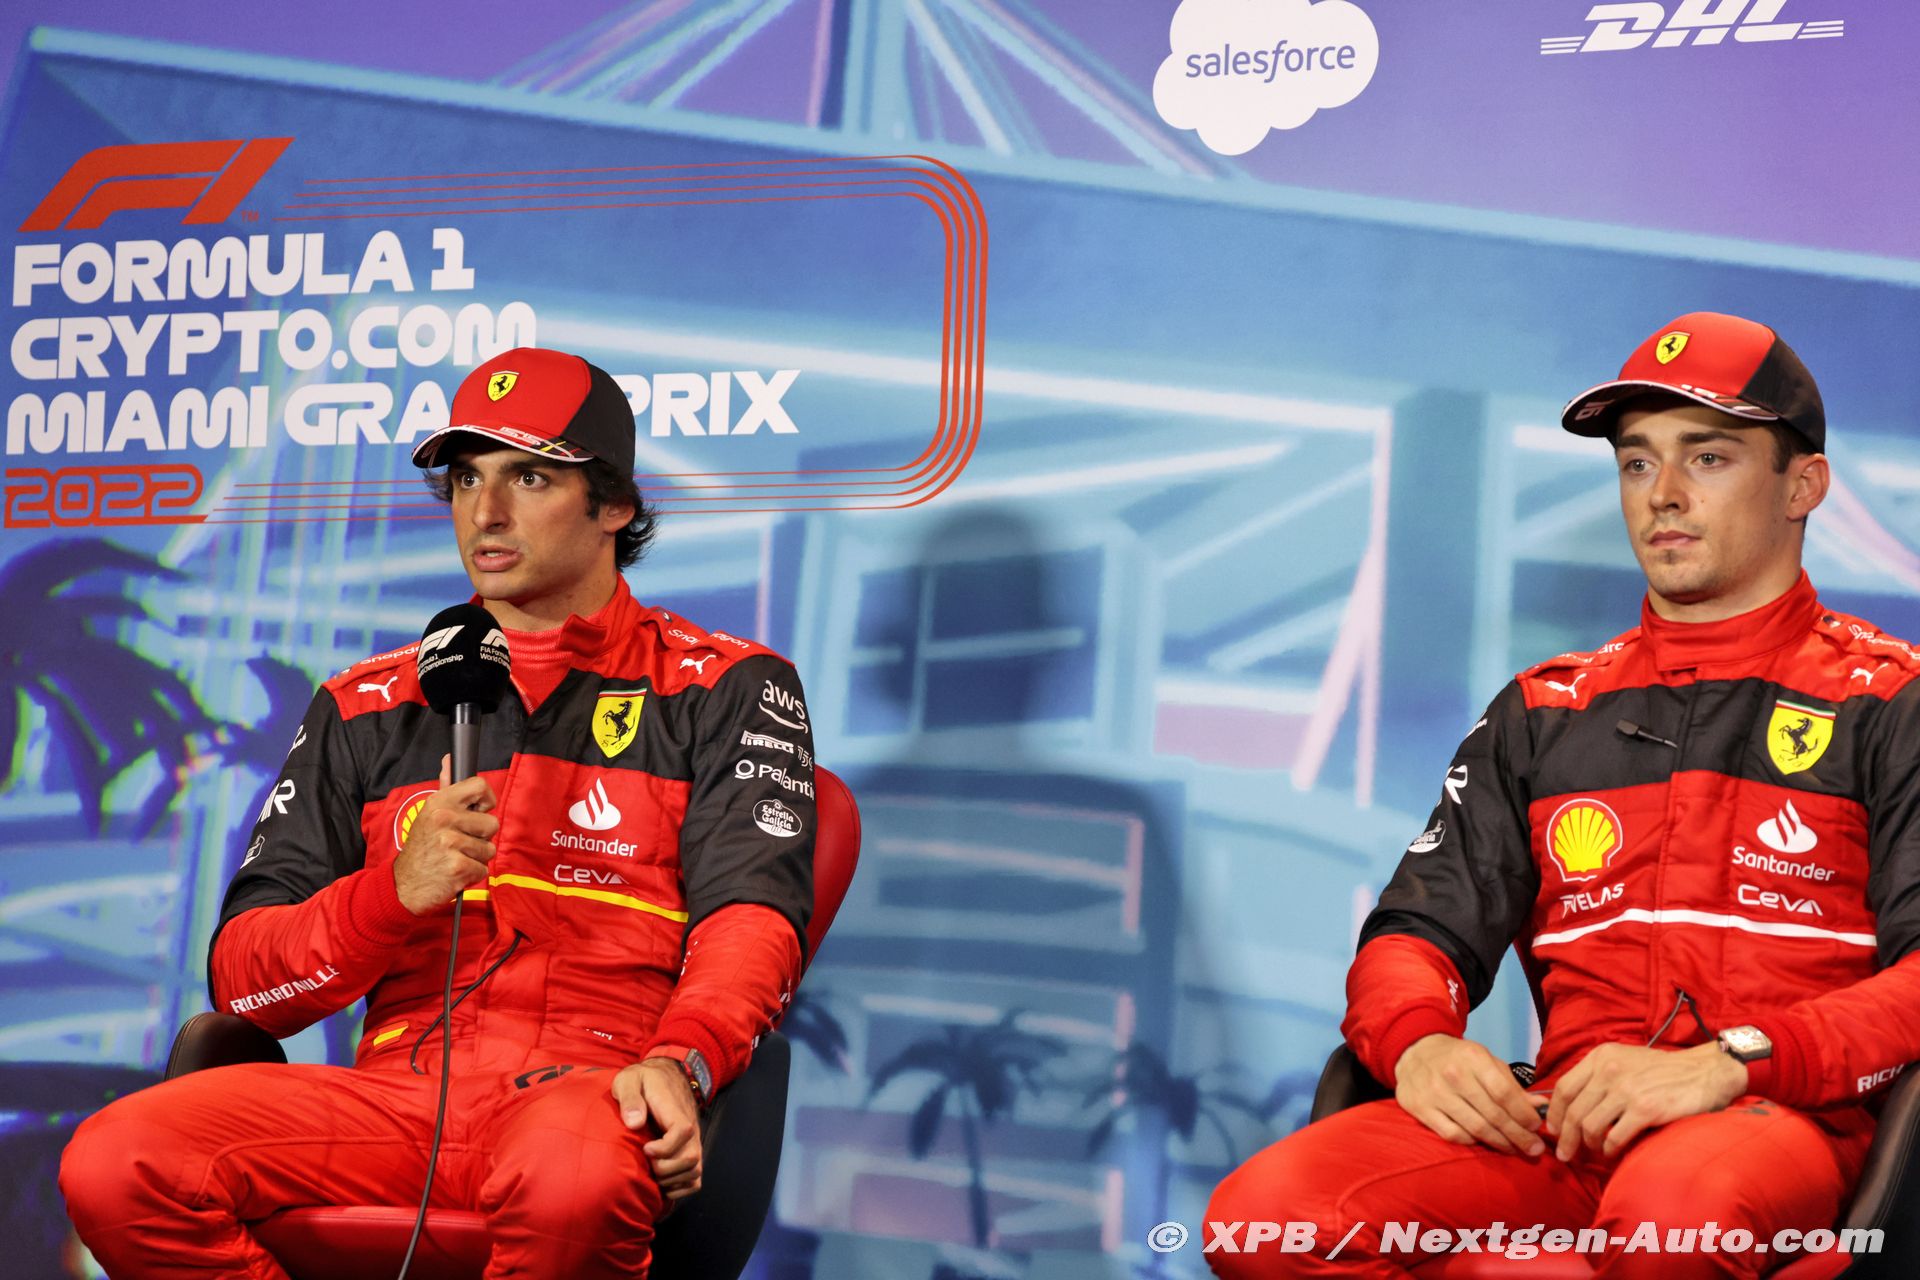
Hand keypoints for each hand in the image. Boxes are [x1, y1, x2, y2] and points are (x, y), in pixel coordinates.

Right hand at [392, 755, 498, 914]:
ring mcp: (450, 843)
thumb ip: (446, 787)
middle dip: (481, 837)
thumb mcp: (429, 813)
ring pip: (490, 849)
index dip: (487, 800)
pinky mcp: (457, 867)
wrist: (404, 884)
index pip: (481, 786)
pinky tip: (454, 872)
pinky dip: (472, 874)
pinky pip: (483, 869)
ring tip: (455, 857)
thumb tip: (450, 759)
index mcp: (440, 802)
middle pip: (492, 823)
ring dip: (476, 857)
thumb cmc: (422, 847)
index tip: (479, 811)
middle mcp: (444, 819)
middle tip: (460, 843)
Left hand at [612, 1058, 703, 1200]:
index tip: (645, 1149)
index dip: (665, 1147)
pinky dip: (681, 1189)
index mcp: (674, 1110)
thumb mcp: (630, 1080)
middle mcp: (690, 1128)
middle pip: (692, 1157)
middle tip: (647, 1164)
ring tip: (653, 1175)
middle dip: (666, 1169)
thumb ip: (630, 1098)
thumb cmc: (644, 1080)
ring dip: (673, 1181)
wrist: (667, 1075)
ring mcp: (692, 1141)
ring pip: (695, 1171)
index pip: (683, 1131)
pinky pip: (696, 1179)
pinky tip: (662, 1185)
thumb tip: (634, 1123)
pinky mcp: (690, 1150)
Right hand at [1394, 1033, 1545, 1155]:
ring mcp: (1434, 1093)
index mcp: (1473, 1058)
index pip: (1504, 1093)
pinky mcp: (1420, 1108)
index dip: (1524, 1114)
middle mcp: (1453, 1075)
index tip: (1537, 1127)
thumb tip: (1541, 1107)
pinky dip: (1471, 1141)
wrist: (1414, 1051)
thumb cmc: (1458, 1058)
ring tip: (1515, 1149)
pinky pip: (1453, 1134)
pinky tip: (1482, 1141)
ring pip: (1475, 1128)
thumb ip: (1512, 1085)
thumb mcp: (1486, 1061)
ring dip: (1500, 1143)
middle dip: (1519, 1135)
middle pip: (1493, 1115)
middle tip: (1534, 1148)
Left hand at [1545, 1042, 1747, 1159]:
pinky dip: (1608, 1149)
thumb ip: (1598, 1076)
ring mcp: (1626, 1090)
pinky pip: (1614, 1137)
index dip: (1554, 1113)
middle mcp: (1608, 1071)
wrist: (1703, 1071)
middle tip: (1564, 1154)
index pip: (1564, 1088)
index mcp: (1600, 1056)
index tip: (1552, 1129)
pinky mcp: (1645, 1110)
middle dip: (1565, 1137)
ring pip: (1590, 1126)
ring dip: (1587, 1145)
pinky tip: (1611, 1152)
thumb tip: (1572, 1104)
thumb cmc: (1662, 1069)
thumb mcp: (1623, 1059)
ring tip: (1592, 1152)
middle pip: (1574, 1111)